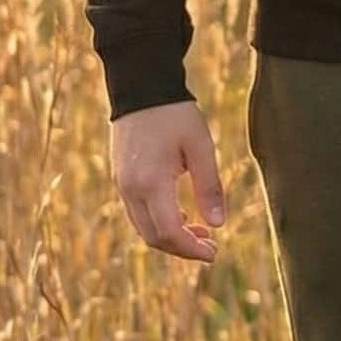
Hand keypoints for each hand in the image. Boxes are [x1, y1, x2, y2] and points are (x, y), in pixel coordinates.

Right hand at [111, 99, 226, 262]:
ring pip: (144, 228)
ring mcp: (122, 185)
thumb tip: (218, 225)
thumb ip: (209, 186)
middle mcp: (131, 189)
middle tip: (211, 247)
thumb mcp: (201, 147)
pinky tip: (183, 215)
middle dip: (183, 248)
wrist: (141, 87)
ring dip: (172, 236)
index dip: (191, 250)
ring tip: (202, 232)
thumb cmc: (175, 114)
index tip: (214, 253)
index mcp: (151, 183)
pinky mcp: (121, 178)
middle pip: (154, 237)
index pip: (169, 233)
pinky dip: (160, 222)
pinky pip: (138, 212)